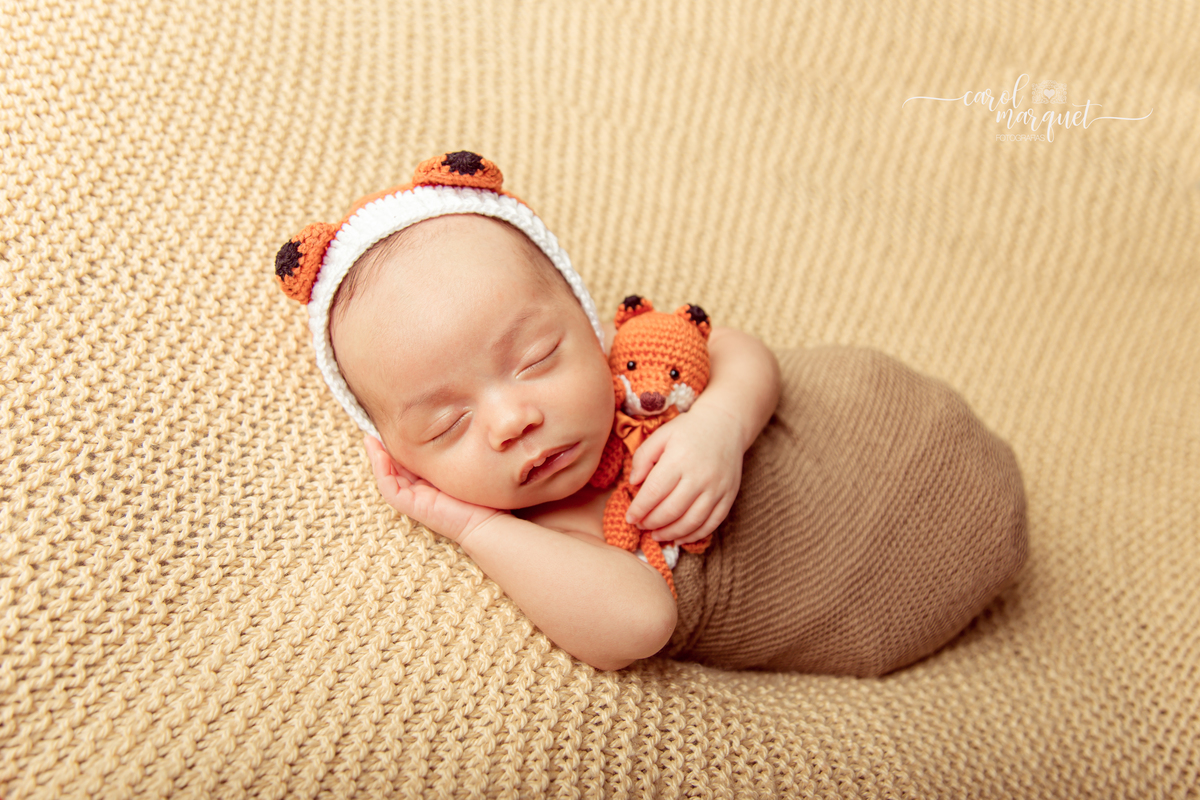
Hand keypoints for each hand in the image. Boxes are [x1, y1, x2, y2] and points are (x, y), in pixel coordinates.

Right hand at [364, 436, 504, 546]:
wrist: (488, 519)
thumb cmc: (481, 494)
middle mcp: (420, 490)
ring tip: (370, 438)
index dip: (397, 445)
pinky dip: (382, 471)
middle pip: (393, 467)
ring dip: (376, 457)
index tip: (392, 425)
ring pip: (387, 476)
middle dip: (381, 449)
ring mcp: (415, 499)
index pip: (408, 461)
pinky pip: (390, 488)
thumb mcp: (463, 465)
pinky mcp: (412, 506)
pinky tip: (380, 454)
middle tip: (372, 430)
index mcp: (430, 481)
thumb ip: (453, 451)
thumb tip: (455, 423)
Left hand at [623, 403, 743, 544]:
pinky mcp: (729, 496)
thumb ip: (643, 457)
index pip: (654, 492)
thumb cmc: (688, 430)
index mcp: (678, 460)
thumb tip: (633, 483)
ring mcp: (717, 488)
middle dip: (651, 523)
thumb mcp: (661, 435)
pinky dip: (694, 535)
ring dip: (671, 533)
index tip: (629, 518)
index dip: (639, 509)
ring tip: (656, 535)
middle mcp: (699, 476)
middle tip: (641, 525)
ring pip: (691, 521)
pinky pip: (712, 523)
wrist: (725, 425)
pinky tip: (680, 537)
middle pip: (671, 510)